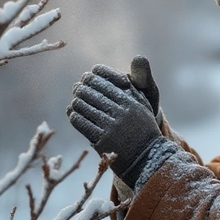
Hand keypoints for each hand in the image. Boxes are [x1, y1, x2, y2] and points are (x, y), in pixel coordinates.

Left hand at [67, 64, 163, 188]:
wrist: (146, 157)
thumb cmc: (144, 128)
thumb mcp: (144, 104)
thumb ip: (135, 84)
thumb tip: (132, 62)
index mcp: (131, 99)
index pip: (105, 80)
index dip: (93, 75)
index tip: (89, 75)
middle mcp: (121, 111)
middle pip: (92, 91)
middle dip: (82, 87)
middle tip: (78, 87)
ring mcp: (111, 126)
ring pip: (84, 106)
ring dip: (77, 102)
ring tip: (76, 101)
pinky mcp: (102, 140)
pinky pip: (81, 123)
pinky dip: (74, 116)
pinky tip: (73, 113)